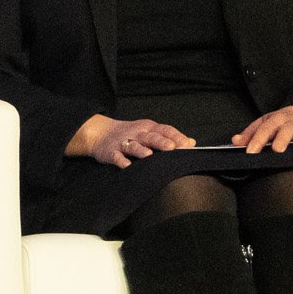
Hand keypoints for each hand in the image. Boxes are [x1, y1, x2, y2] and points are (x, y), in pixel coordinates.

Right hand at [72, 114, 195, 168]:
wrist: (101, 133)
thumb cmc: (131, 135)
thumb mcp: (150, 132)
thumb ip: (170, 137)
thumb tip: (192, 142)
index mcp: (149, 128)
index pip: (164, 130)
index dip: (176, 136)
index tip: (187, 144)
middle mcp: (137, 133)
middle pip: (150, 136)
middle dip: (161, 142)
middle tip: (172, 148)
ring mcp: (123, 142)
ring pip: (133, 145)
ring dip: (140, 150)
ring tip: (149, 155)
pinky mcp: (110, 151)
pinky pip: (116, 156)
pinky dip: (121, 160)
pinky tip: (127, 165)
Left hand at [233, 106, 292, 156]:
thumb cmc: (280, 123)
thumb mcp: (264, 124)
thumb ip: (250, 134)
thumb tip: (234, 141)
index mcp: (276, 119)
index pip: (265, 129)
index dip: (257, 140)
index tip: (250, 152)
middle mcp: (292, 122)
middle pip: (287, 129)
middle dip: (282, 138)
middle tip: (277, 150)